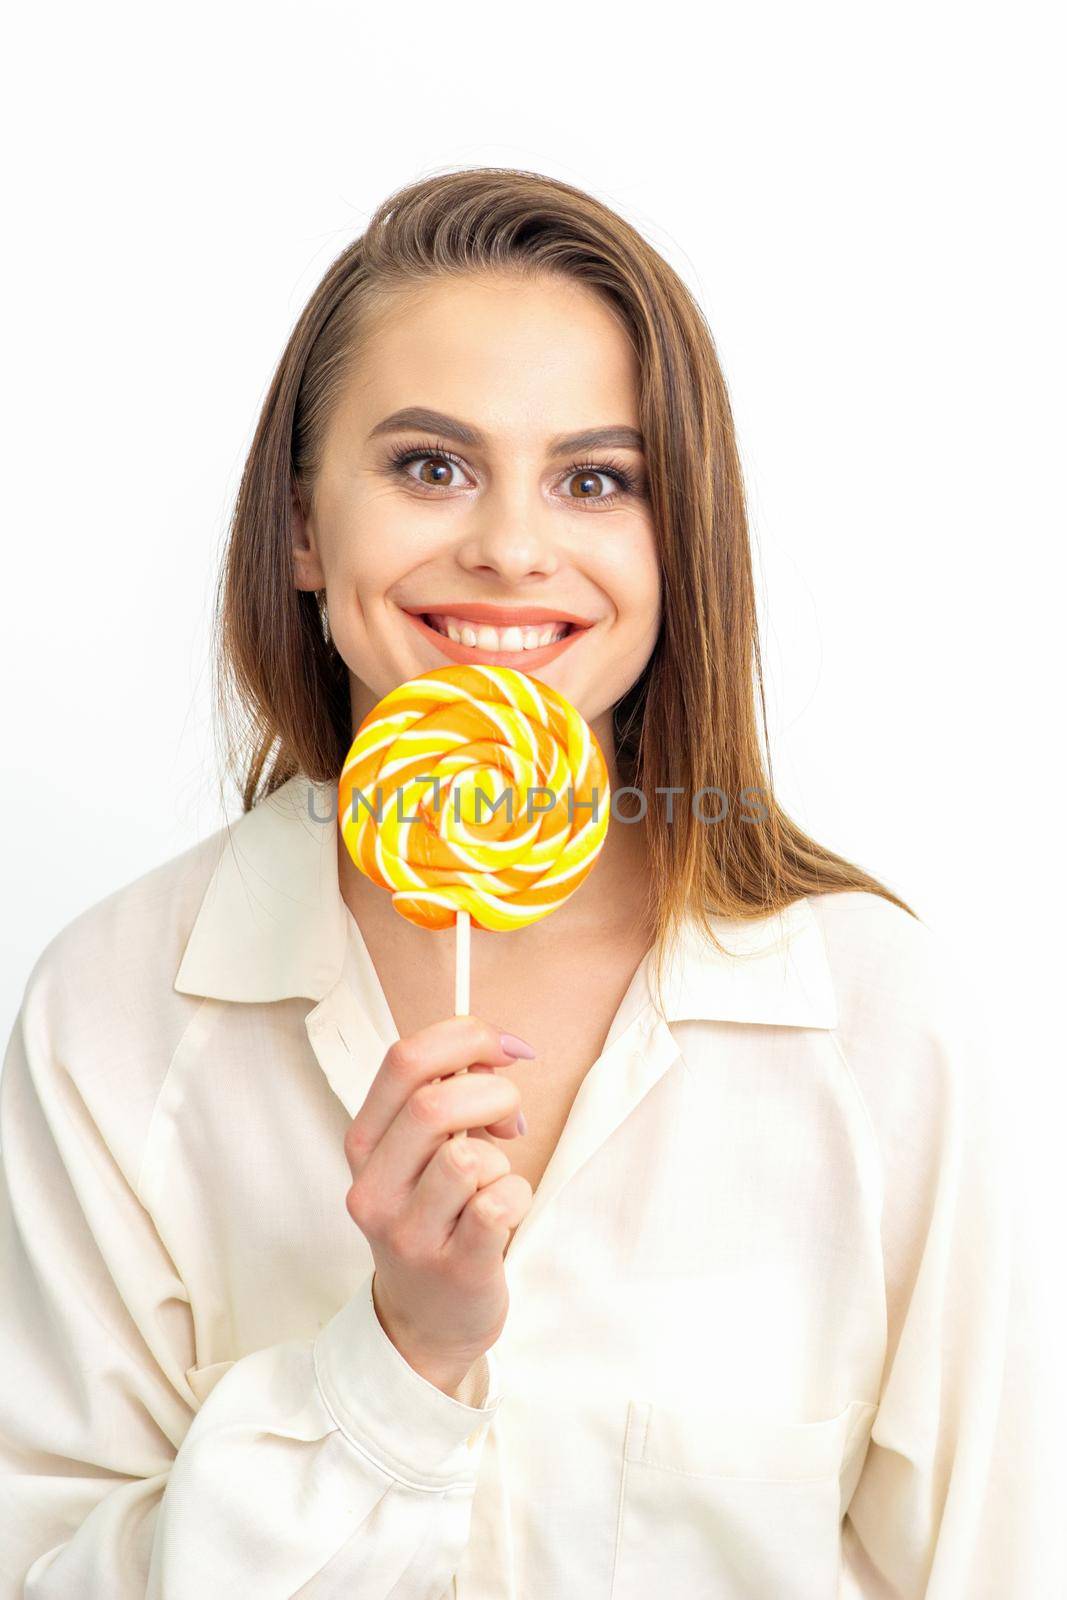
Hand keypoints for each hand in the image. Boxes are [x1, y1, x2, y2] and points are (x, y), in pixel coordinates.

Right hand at [343, 1016, 535, 1393]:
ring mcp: (408, 1232)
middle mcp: (374, 1185)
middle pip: (436, 1104)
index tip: (506, 1049)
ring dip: (500, 1158)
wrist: (425, 1319)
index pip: (404, 1059)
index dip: (466, 1036)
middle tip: (511, 1120)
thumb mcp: (418, 1152)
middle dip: (495, 1096)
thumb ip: (444, 1095)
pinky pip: (498, 1203)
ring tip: (494, 1179)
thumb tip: (494, 1049)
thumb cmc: (433, 1216)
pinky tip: (505, 1211)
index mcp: (365, 1141)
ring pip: (468, 1157)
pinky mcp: (452, 1266)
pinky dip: (517, 1195)